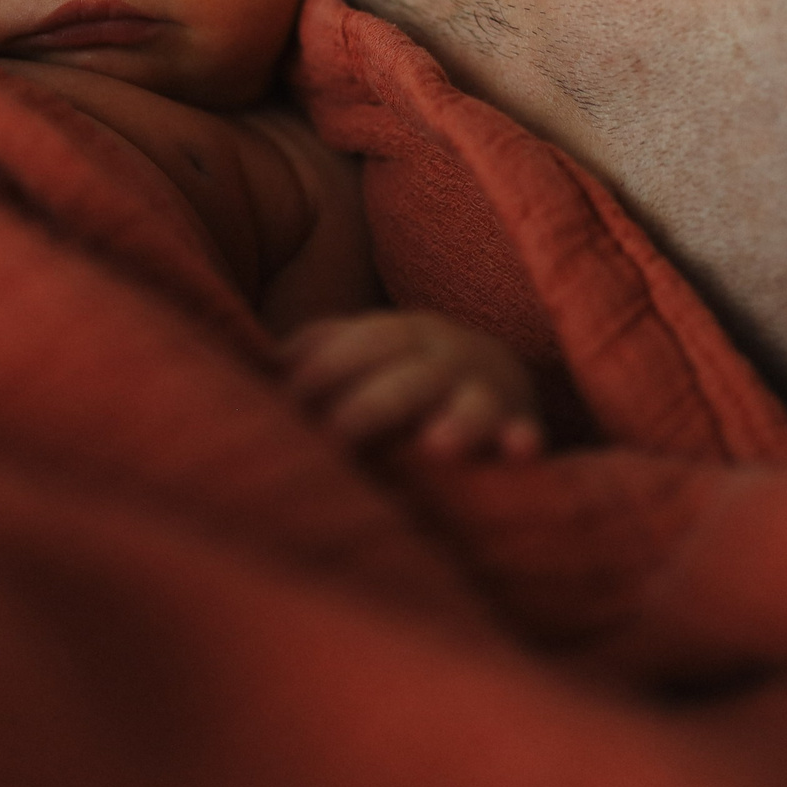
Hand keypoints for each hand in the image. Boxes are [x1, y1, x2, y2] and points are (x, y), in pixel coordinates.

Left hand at [283, 311, 541, 461]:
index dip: (327, 366)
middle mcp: (447, 358)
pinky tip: (519, 451)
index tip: (288, 399)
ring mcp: (487, 393)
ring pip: (472, 404)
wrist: (500, 378)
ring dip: (457, 423)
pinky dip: (523, 442)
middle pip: (411, 374)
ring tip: (435, 447)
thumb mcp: (370, 351)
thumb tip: (260, 361)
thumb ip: (321, 349)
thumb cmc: (408, 372)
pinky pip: (526, 434)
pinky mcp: (519, 429)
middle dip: (374, 403)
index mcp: (405, 335)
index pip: (366, 340)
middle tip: (336, 435)